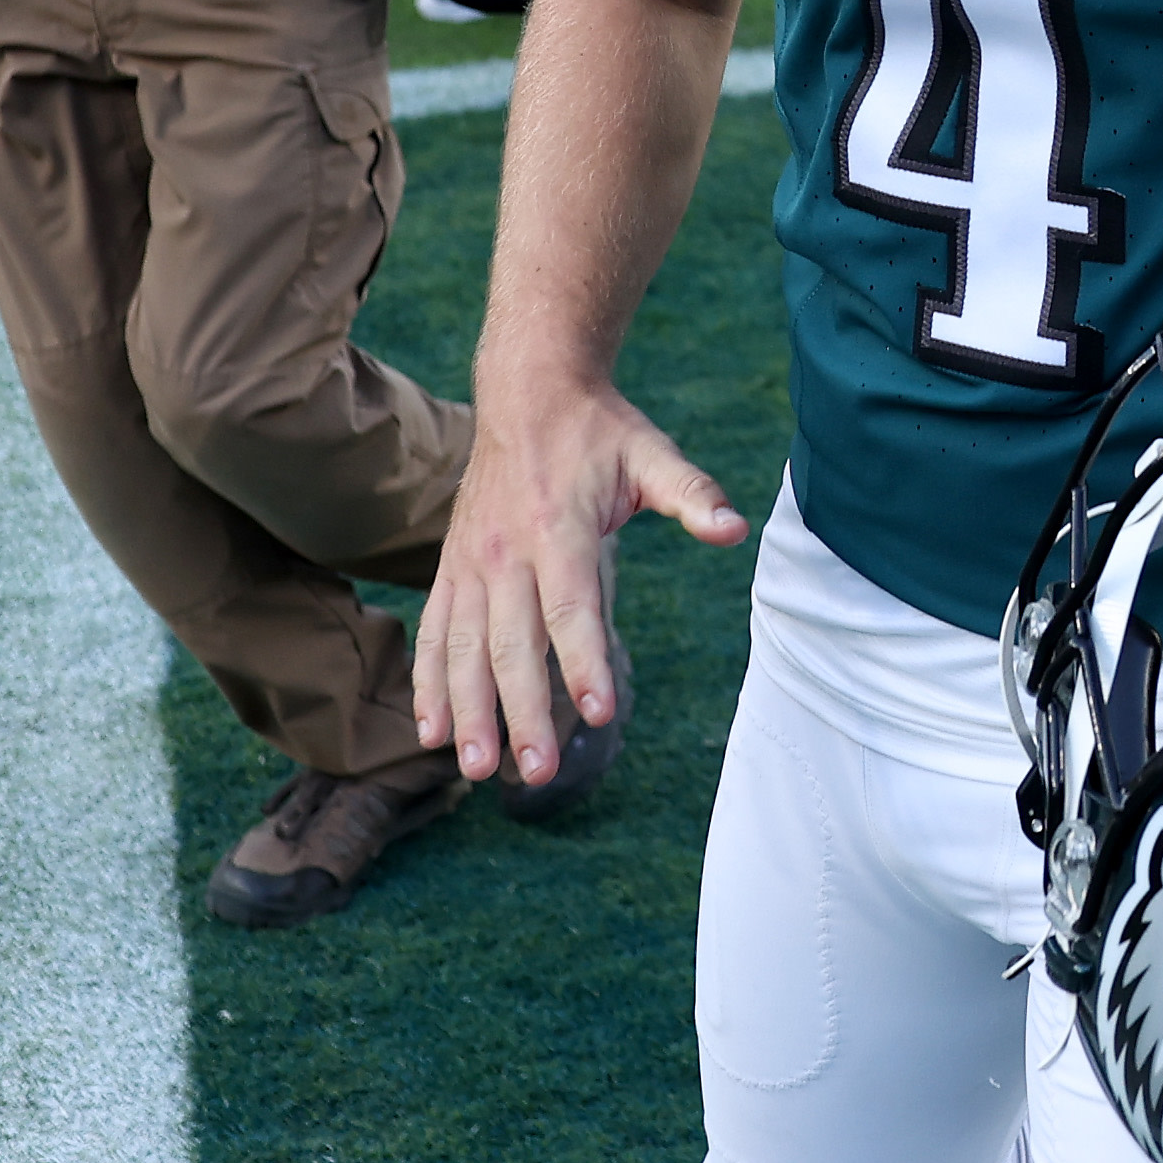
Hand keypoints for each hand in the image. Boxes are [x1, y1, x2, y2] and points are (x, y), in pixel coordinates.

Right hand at [416, 377, 748, 790]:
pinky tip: (431, 732)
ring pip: (462, 645)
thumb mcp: (651, 452)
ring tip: (472, 768)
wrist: (526, 390)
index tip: (597, 712)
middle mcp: (505, 550)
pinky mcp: (450, 567)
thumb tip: (734, 527)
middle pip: (510, 642)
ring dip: (467, 710)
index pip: (570, 606)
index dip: (583, 661)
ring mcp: (470, 561)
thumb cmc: (598, 431)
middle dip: (521, 710)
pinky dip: (428, 681)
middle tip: (535, 772)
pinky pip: (433, 631)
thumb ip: (691, 493)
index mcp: (557, 526)